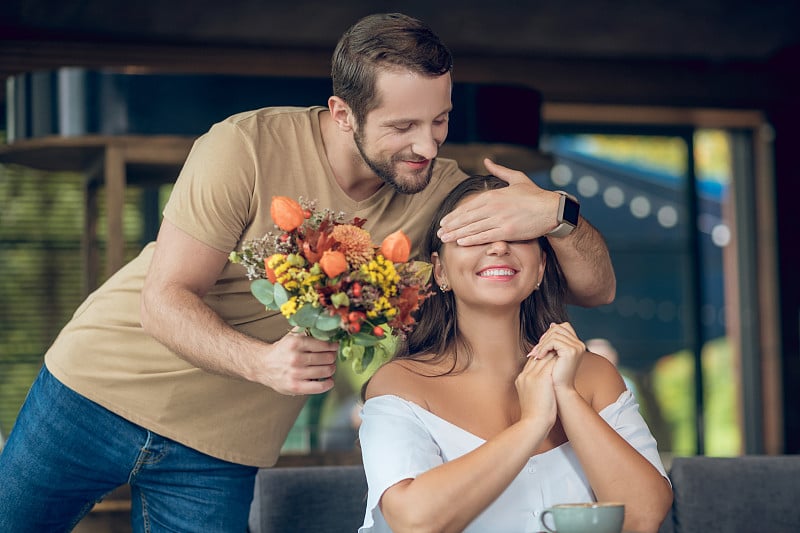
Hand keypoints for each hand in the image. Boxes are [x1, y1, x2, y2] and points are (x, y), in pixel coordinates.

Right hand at [253, 331, 337, 395]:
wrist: (263, 366)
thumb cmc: (282, 351)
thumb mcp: (292, 336)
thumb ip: (307, 329)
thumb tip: (325, 324)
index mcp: (295, 343)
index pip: (324, 345)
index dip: (333, 346)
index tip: (334, 347)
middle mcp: (295, 358)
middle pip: (327, 358)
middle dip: (332, 357)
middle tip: (331, 357)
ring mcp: (295, 373)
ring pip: (326, 371)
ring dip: (331, 369)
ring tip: (329, 367)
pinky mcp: (295, 386)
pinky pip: (319, 386)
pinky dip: (328, 384)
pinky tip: (329, 380)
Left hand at [437, 159, 558, 244]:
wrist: (552, 209)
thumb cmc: (535, 195)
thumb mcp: (517, 178)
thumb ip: (499, 170)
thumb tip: (487, 160)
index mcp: (494, 195)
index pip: (468, 206)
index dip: (454, 215)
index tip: (444, 221)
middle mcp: (494, 207)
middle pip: (467, 218)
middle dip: (451, 226)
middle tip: (439, 232)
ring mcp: (500, 220)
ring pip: (473, 228)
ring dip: (457, 234)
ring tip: (445, 238)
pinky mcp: (507, 232)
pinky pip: (485, 236)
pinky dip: (471, 239)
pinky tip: (461, 242)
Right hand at [515, 351, 557, 430]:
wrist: (533, 424)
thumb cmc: (534, 417)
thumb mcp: (530, 399)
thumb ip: (533, 389)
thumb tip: (542, 388)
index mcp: (521, 380)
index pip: (531, 363)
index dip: (541, 358)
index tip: (551, 357)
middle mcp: (525, 375)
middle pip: (537, 357)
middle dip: (548, 353)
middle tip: (560, 350)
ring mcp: (532, 375)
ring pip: (544, 357)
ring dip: (555, 353)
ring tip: (565, 352)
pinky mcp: (542, 378)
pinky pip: (551, 362)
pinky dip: (559, 359)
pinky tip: (567, 358)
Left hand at [529, 322, 585, 392]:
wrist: (559, 391)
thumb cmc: (555, 375)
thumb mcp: (555, 355)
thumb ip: (554, 341)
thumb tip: (552, 324)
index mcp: (577, 344)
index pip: (563, 326)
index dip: (549, 333)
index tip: (541, 345)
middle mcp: (579, 344)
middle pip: (558, 328)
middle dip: (544, 338)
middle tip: (535, 351)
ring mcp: (577, 347)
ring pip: (554, 334)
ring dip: (541, 344)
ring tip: (535, 355)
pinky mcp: (571, 351)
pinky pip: (553, 341)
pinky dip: (543, 348)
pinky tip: (538, 357)